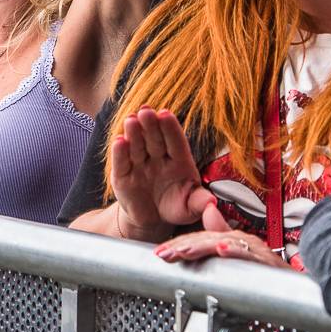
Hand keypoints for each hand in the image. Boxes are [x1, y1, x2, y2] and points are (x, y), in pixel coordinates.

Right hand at [107, 107, 214, 239]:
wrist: (152, 219)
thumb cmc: (175, 207)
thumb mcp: (189, 207)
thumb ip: (199, 202)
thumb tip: (211, 203)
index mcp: (179, 161)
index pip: (175, 141)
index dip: (170, 128)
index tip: (166, 115)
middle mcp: (158, 157)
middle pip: (154, 139)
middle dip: (150, 124)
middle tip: (146, 112)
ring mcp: (139, 164)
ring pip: (136, 146)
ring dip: (133, 132)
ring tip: (131, 120)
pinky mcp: (122, 175)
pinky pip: (121, 162)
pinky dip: (119, 152)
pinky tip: (119, 140)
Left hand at [153, 205, 288, 267]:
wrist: (295, 285)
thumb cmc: (265, 271)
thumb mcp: (237, 256)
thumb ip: (221, 238)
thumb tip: (208, 215)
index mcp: (230, 240)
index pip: (199, 239)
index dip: (178, 245)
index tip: (159, 253)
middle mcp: (240, 239)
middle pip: (205, 239)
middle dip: (182, 247)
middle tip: (162, 254)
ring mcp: (252, 248)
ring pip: (222, 243)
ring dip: (200, 247)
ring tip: (183, 252)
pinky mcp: (266, 260)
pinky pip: (248, 253)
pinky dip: (235, 251)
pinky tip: (222, 250)